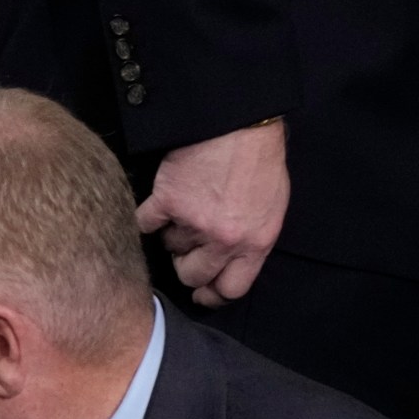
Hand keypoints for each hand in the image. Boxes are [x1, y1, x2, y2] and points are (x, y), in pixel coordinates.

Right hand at [135, 118, 288, 307]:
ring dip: (172, 232)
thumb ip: (253, 238)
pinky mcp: (167, 202)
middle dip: (188, 266)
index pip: (231, 289)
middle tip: (187, 251)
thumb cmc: (260, 159)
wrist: (239, 123)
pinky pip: (145, 223)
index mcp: (256, 243)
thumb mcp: (273, 207)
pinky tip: (157, 207)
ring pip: (169, 247)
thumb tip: (232, 259)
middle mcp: (224, 240)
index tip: (203, 293)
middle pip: (193, 276)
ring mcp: (194, 222)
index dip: (214, 295)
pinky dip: (146, 217)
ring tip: (183, 209)